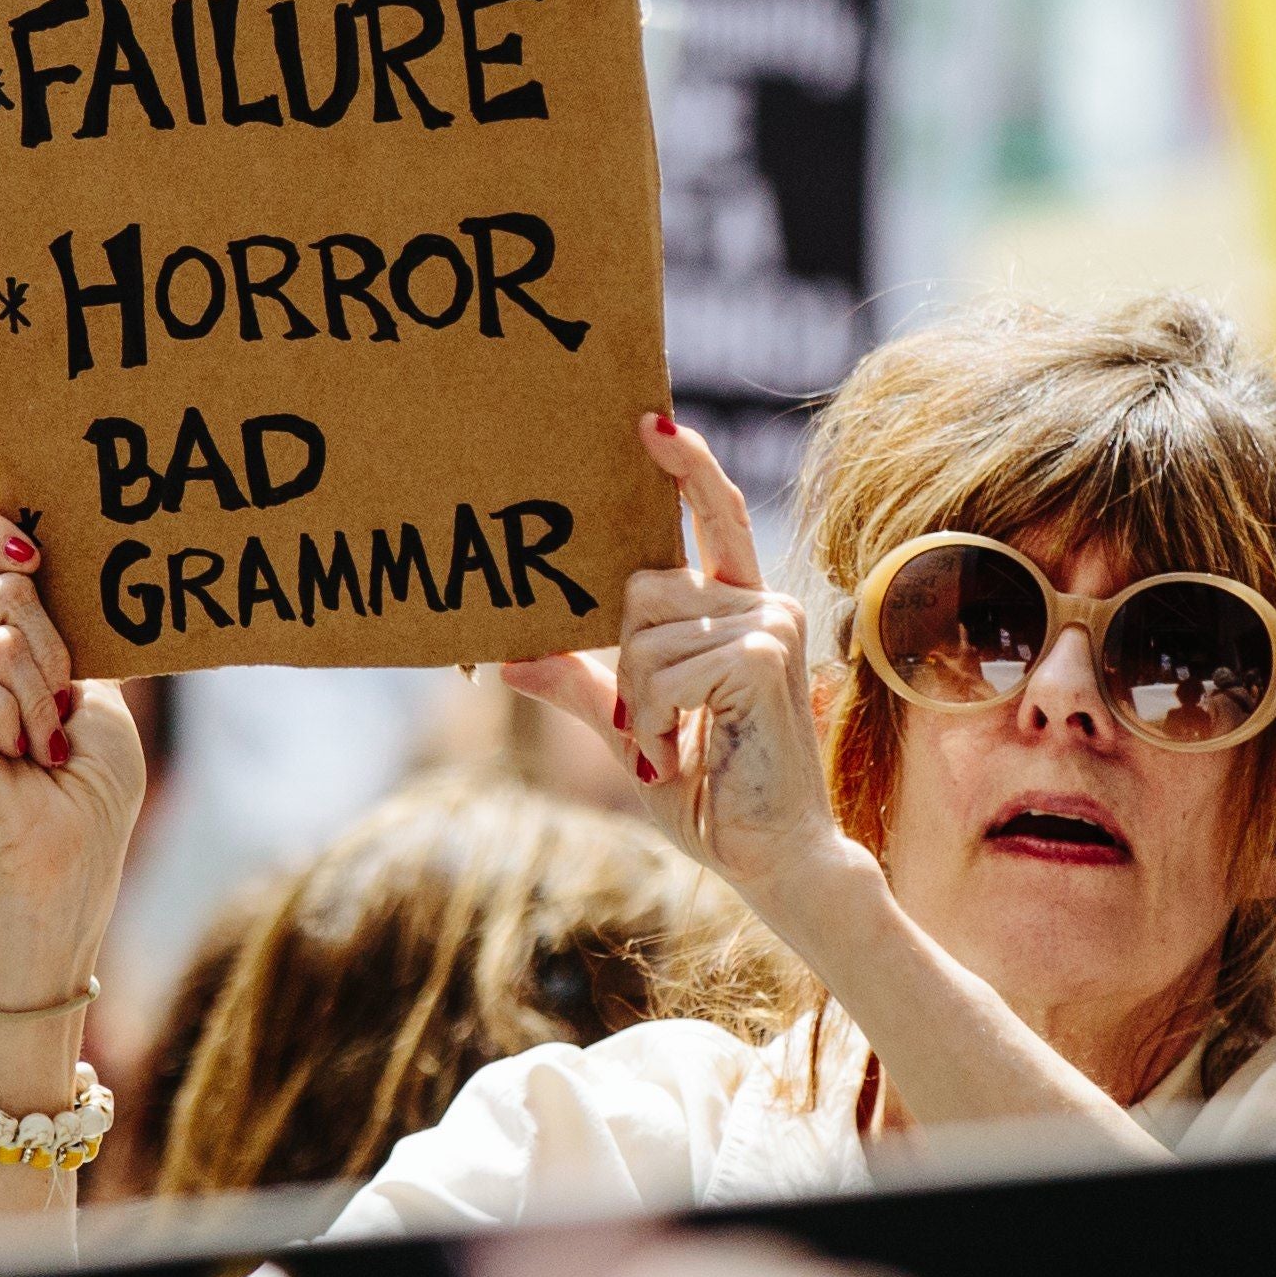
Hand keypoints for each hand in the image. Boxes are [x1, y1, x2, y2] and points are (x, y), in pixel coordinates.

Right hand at [0, 508, 145, 957]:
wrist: (76, 846)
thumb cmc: (91, 774)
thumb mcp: (93, 677)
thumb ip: (65, 619)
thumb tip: (44, 551)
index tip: (36, 554)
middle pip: (6, 591)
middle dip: (56, 654)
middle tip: (59, 713)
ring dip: (42, 700)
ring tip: (40, 746)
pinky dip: (13, 720)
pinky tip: (12, 758)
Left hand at [498, 417, 836, 907]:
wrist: (772, 857)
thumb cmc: (712, 794)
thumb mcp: (630, 728)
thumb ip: (579, 684)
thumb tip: (503, 656)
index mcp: (741, 610)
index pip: (714, 516)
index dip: (683, 465)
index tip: (649, 419)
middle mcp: (762, 605)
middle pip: (640, 587)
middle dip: (626, 664)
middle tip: (660, 725)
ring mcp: (766, 626)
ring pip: (639, 633)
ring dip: (637, 703)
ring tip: (678, 743)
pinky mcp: (758, 657)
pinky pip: (656, 671)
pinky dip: (651, 721)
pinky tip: (686, 750)